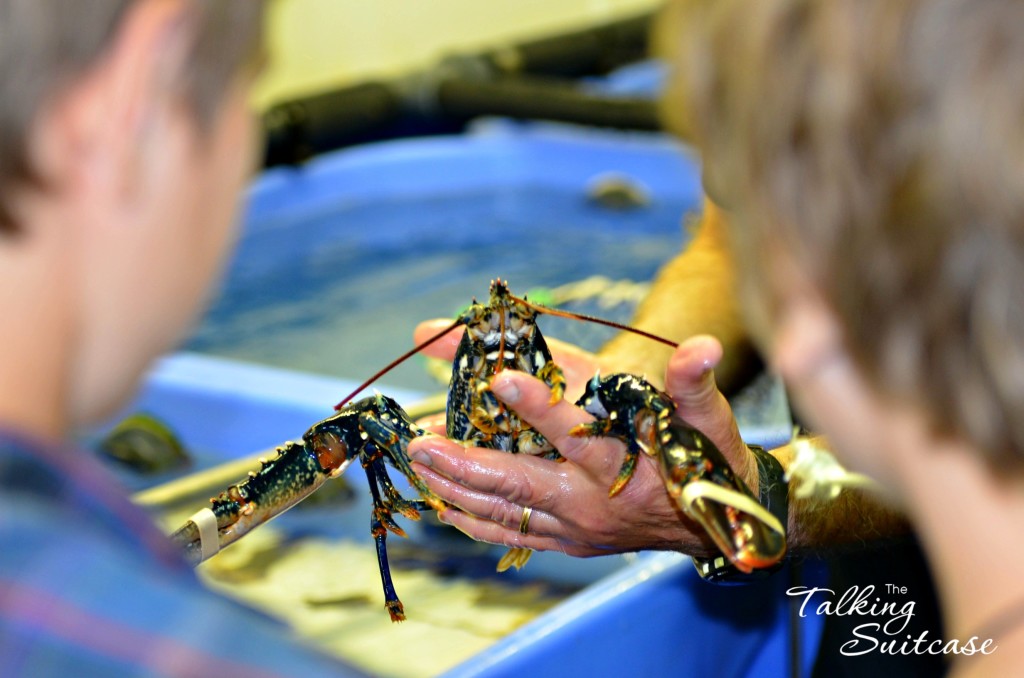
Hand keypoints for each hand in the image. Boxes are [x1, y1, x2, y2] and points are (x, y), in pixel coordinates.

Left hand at [407, 323, 756, 557]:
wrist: (721, 524)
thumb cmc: (710, 459)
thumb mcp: (709, 417)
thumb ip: (694, 382)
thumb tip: (703, 347)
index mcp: (625, 463)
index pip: (575, 429)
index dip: (539, 404)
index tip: (499, 378)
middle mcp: (592, 499)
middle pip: (520, 478)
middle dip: (467, 459)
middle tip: (422, 441)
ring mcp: (574, 526)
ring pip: (504, 509)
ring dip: (456, 488)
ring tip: (417, 464)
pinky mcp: (566, 541)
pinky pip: (510, 534)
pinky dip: (472, 521)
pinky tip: (440, 504)